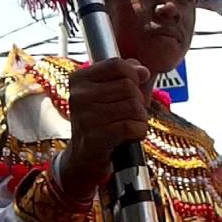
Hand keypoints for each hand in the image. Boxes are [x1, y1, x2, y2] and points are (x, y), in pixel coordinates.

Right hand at [60, 59, 150, 200]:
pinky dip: (138, 132)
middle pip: (128, 85)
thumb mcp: (111, 92)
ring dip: (139, 118)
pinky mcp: (95, 136)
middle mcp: (79, 95)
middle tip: (126, 113)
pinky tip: (128, 136)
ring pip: (133, 106)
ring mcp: (85, 116)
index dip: (133, 75)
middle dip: (138, 100)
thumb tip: (143, 71)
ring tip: (126, 125)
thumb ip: (127, 74)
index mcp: (79, 79)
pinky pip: (131, 126)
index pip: (117, 65)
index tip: (134, 86)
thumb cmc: (102, 121)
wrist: (85, 157)